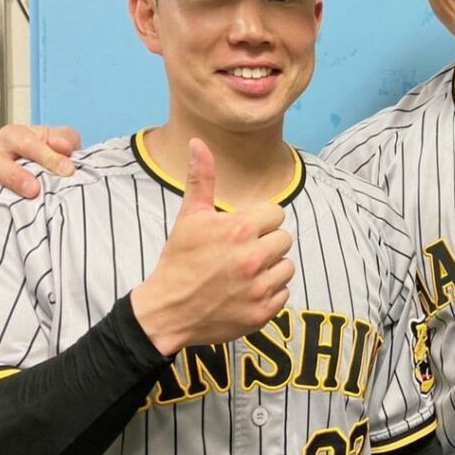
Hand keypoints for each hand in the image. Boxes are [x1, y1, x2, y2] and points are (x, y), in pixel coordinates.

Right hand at [0, 124, 81, 234]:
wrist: (53, 170)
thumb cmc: (56, 153)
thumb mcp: (65, 141)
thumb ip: (65, 140)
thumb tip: (64, 147)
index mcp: (15, 137)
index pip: (24, 141)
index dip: (45, 155)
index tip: (67, 170)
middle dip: (13, 176)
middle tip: (33, 191)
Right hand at [131, 138, 293, 354]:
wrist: (167, 311)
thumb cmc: (179, 260)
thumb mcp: (189, 217)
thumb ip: (201, 179)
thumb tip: (198, 142)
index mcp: (239, 230)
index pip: (276, 214)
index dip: (260, 221)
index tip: (242, 231)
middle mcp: (253, 258)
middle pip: (284, 239)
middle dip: (266, 243)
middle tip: (241, 253)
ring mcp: (259, 288)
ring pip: (287, 267)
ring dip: (271, 268)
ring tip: (245, 272)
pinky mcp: (262, 312)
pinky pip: (284, 293)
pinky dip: (270, 293)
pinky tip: (246, 292)